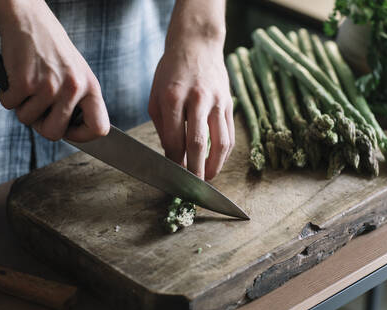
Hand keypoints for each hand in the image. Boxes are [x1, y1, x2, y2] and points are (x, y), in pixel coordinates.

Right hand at [0, 0, 108, 141]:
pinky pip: (10, 106)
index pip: (99, 128)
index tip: (68, 130)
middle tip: (38, 108)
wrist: (29, 20)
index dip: (83, 136)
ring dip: (22, 107)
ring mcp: (50, 86)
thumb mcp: (77, 74)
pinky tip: (15, 78)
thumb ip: (79, 102)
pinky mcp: (25, 82)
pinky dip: (7, 95)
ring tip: (28, 85)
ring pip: (28, 121)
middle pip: (55, 134)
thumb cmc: (52, 50)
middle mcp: (74, 89)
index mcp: (91, 88)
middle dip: (41, 126)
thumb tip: (72, 133)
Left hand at [148, 40, 234, 180]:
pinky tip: (217, 162)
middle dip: (195, 171)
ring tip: (207, 179)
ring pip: (220, 141)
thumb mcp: (156, 97)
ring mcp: (217, 101)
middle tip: (192, 189)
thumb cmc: (171, 73)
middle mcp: (197, 99)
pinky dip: (225, 152)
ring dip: (215, 165)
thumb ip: (163, 127)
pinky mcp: (229, 103)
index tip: (173, 176)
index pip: (175, 139)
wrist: (196, 45)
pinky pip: (230, 133)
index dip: (174, 162)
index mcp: (173, 97)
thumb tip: (172, 156)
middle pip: (198, 143)